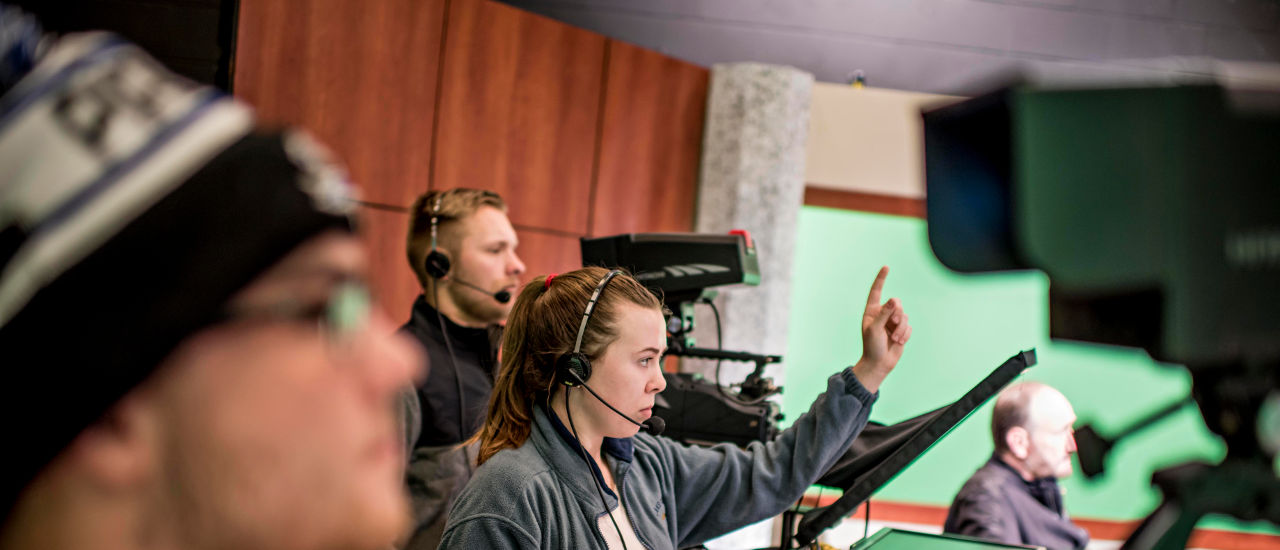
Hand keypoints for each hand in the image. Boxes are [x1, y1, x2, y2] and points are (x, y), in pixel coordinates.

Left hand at [852, 266, 911, 392]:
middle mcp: (883, 314)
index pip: (877, 291)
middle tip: (892, 325)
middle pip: (897, 304)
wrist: (879, 363)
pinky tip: (898, 342)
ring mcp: (892, 322)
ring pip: (905, 315)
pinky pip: (909, 326)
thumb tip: (894, 300)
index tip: (886, 267)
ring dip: (901, 329)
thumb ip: (884, 313)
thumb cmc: (872, 346)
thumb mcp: (875, 328)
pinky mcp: (901, 330)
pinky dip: (905, 334)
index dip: (881, 279)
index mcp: (872, 311)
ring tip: (894, 339)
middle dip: (897, 315)